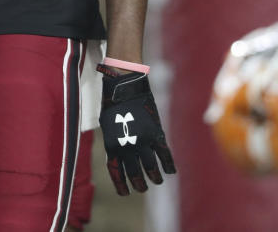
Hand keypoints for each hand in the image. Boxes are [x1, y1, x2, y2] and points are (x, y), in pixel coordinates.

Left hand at [98, 66, 175, 195]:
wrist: (125, 85)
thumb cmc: (113, 104)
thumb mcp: (107, 126)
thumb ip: (114, 143)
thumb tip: (120, 158)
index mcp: (112, 145)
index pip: (117, 172)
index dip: (121, 185)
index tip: (125, 193)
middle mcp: (127, 147)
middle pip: (134, 173)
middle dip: (138, 184)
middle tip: (141, 188)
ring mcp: (142, 141)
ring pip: (150, 168)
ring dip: (153, 178)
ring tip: (155, 182)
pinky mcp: (156, 133)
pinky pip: (164, 155)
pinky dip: (168, 165)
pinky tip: (170, 172)